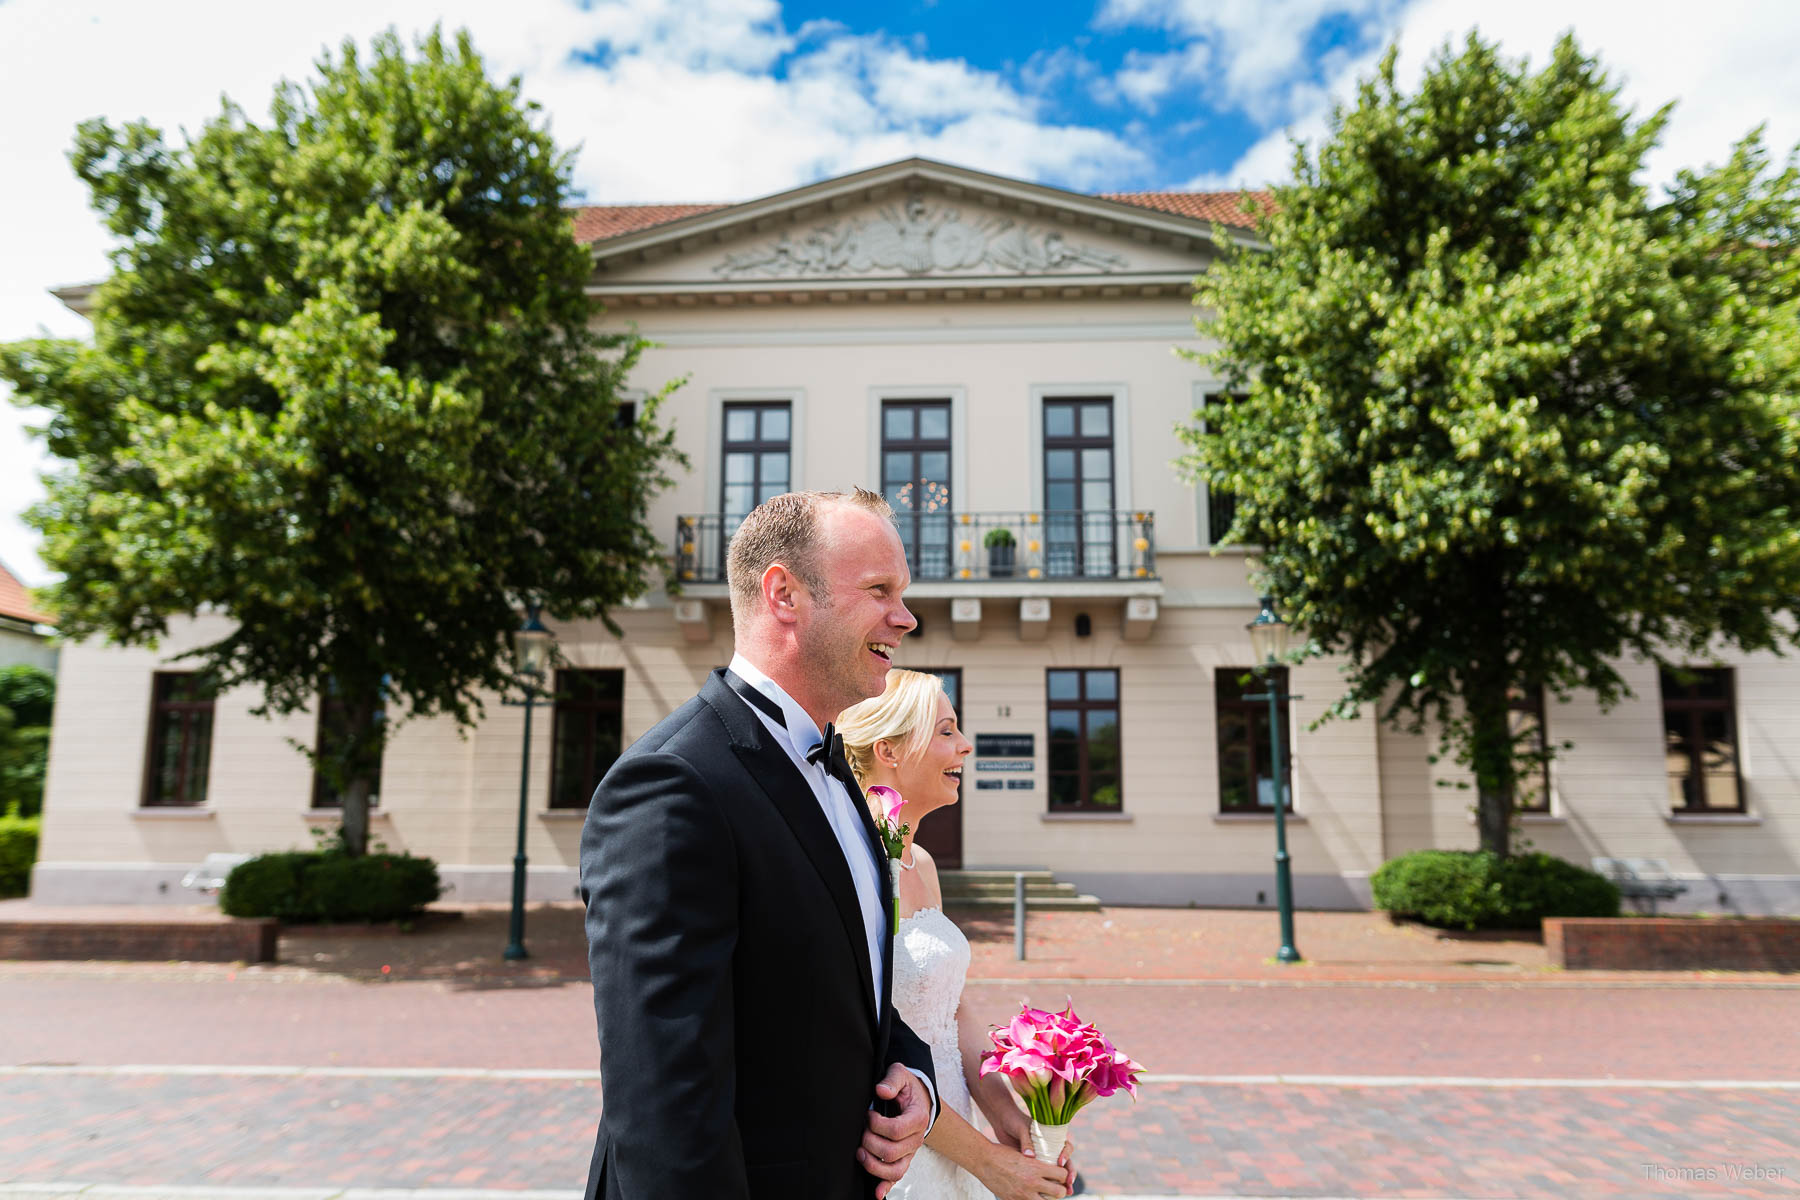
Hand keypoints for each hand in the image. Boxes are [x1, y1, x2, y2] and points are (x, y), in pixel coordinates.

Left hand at [861, 1064, 929, 1198]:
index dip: (877, 1125)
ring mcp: (910, 1152)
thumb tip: (880, 1091)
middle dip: (870, 1143)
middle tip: (862, 1131)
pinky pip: (897, 1177)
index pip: (896, 1130)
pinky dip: (886, 1187)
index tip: (868, 1115)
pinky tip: (877, 1193)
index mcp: (917, 1118)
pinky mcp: (904, 1159)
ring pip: (894, 1170)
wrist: (919, 1099)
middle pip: (891, 1152)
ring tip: (860, 1153)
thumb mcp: (901, 1074)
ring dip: (873, 1166)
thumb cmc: (907, 1087)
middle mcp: (916, 1139)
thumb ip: (891, 1080)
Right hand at [974, 1139, 1071, 1199]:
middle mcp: (1033, 1181)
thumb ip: (1037, 1162)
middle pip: (1059, 1192)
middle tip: (1056, 1188)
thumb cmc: (1003, 1153)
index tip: (1060, 1175)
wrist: (983, 1160)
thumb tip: (1049, 1167)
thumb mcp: (1023, 1154)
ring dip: (1048, 1199)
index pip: (1062, 1175)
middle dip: (1060, 1190)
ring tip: (1045, 1194)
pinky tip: (1031, 1197)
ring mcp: (1023, 1194)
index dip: (1063, 1175)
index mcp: (1037, 1167)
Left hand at [995, 1109, 1076, 1195]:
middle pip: (1065, 1162)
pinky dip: (1049, 1183)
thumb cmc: (1014, 1122)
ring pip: (1057, 1170)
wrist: (1003, 1122)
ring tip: (1066, 1193)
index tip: (1060, 1162)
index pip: (1066, 1146)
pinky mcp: (1034, 1163)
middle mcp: (1050, 1147)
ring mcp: (1043, 1155)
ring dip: (1062, 1182)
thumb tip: (1030, 1156)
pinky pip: (1045, 1174)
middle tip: (1069, 1184)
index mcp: (1052, 1136)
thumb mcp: (1021, 1129)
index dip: (1066, 1155)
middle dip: (1069, 1174)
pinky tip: (1049, 1192)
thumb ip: (1026, 1142)